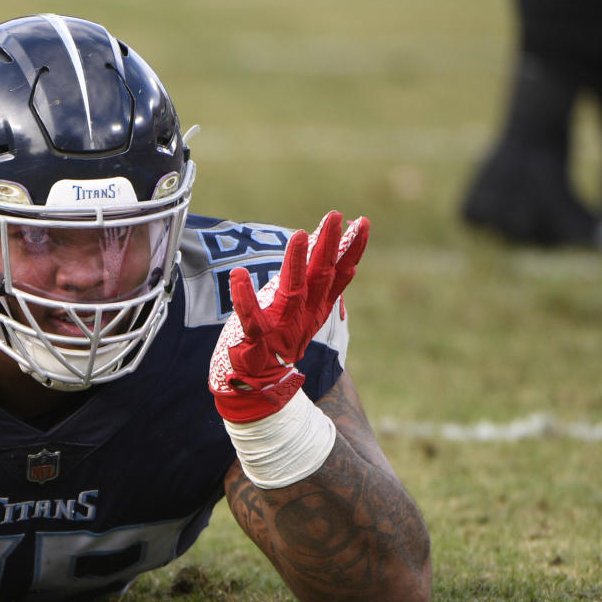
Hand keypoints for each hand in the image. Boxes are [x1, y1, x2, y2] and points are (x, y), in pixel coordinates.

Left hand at [209, 211, 367, 422]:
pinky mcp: (256, 339)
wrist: (259, 384)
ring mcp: (281, 327)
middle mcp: (304, 315)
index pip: (339, 275)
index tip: (363, 223)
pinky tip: (238, 275)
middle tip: (337, 216)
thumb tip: (331, 250)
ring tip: (299, 235)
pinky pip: (250, 318)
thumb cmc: (278, 338)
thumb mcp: (304, 309)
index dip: (351, 250)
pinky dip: (244, 298)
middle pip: (320, 277)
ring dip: (295, 263)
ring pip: (292, 292)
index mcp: (316, 307)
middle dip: (329, 246)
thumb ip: (315, 283)